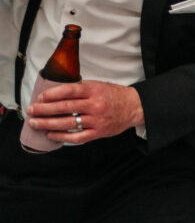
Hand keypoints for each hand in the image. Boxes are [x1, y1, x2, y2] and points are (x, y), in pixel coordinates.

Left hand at [26, 80, 143, 143]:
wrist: (134, 107)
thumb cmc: (114, 95)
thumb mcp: (99, 85)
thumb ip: (81, 88)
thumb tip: (56, 92)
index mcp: (95, 90)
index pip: (70, 91)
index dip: (53, 94)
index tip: (41, 97)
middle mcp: (95, 105)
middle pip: (65, 108)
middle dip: (44, 109)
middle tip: (31, 110)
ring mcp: (97, 120)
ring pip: (68, 123)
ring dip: (48, 124)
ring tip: (35, 123)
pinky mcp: (98, 132)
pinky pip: (76, 137)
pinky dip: (61, 136)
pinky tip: (51, 134)